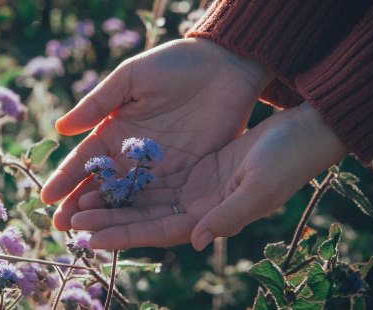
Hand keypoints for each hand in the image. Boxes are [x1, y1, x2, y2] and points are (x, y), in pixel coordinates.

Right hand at [40, 38, 271, 229]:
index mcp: (114, 130)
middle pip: (102, 187)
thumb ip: (99, 102)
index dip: (66, 178)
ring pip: (128, 200)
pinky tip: (128, 232)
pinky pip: (162, 202)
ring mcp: (160, 169)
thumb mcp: (132, 78)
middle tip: (61, 226)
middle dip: (80, 207)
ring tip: (86, 234)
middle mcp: (132, 155)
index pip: (85, 160)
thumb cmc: (175, 63)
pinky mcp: (188, 177)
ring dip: (108, 218)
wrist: (225, 65)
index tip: (47, 197)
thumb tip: (61, 128)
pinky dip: (144, 217)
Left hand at [70, 103, 348, 249]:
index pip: (157, 232)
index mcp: (212, 218)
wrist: (305, 131)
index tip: (87, 236)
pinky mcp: (197, 165)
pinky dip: (131, 174)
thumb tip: (197, 241)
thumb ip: (229, 215)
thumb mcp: (259, 187)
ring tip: (76, 197)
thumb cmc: (288, 159)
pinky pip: (156, 173)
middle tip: (67, 219)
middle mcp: (199, 208)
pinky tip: (106, 171)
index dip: (122, 235)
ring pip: (145, 196)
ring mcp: (196, 187)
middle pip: (143, 217)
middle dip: (106, 219)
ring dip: (113, 198)